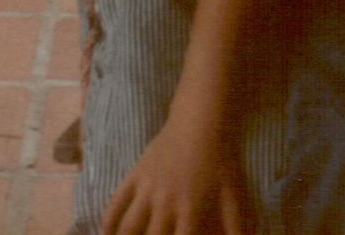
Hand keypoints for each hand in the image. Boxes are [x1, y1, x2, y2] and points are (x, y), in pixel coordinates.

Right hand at [103, 125, 245, 234]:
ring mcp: (146, 189)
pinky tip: (106, 234)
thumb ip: (238, 230)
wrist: (202, 121)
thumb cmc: (221, 160)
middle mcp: (165, 203)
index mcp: (190, 211)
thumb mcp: (234, 196)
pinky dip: (107, 223)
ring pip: (127, 227)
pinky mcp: (135, 175)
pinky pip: (115, 204)